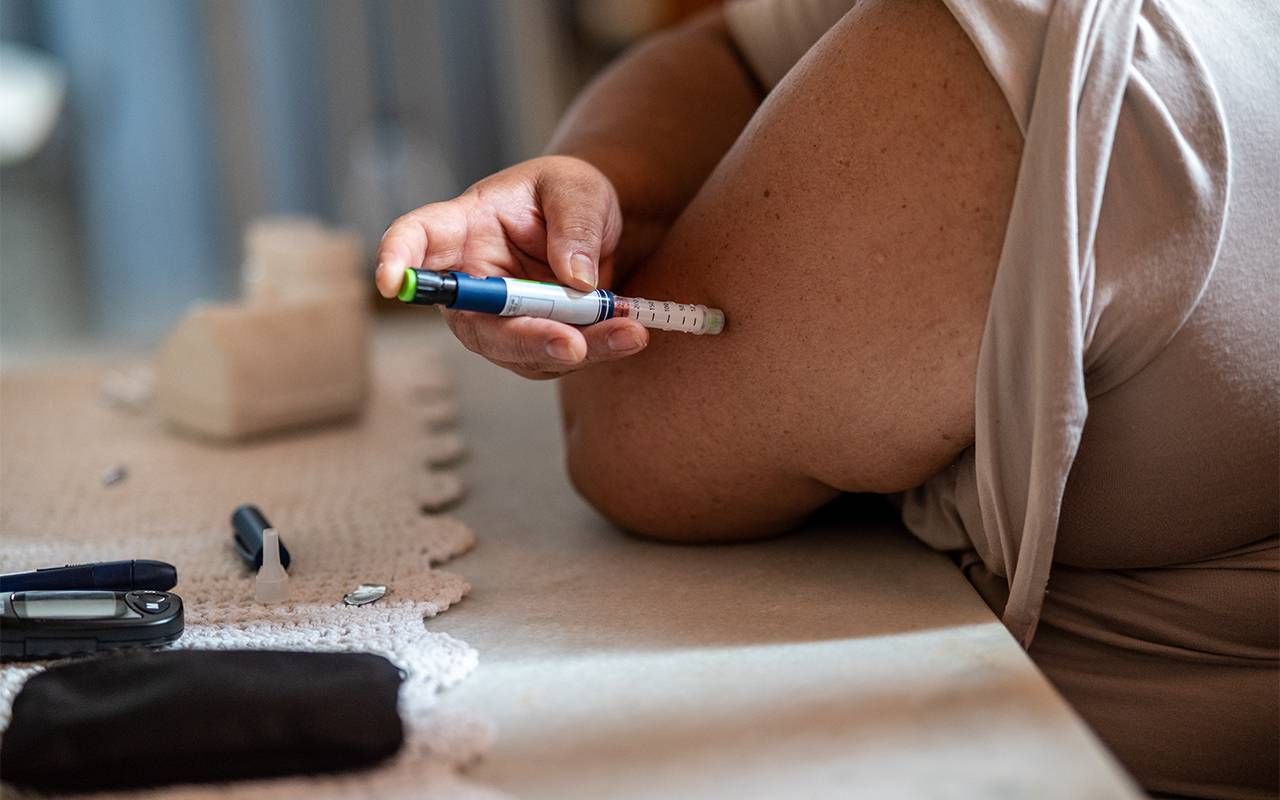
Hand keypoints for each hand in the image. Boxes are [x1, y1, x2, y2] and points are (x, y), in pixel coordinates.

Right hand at [375, 155, 649, 378]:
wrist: (595, 222)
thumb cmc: (569, 193)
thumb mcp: (577, 188)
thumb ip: (574, 225)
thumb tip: (577, 281)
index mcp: (464, 226)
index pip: (416, 239)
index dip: (397, 260)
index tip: (390, 283)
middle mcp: (472, 279)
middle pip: (475, 321)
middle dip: (523, 340)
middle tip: (572, 345)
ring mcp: (499, 316)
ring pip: (519, 350)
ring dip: (574, 349)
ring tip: (628, 332)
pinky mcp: (531, 340)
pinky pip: (553, 358)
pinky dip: (595, 350)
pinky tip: (628, 332)